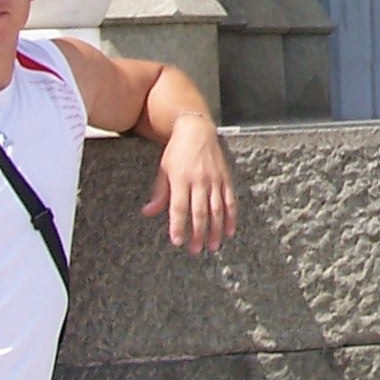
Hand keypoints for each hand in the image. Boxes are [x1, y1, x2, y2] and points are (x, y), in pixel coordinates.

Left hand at [142, 115, 235, 253]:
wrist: (197, 129)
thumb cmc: (177, 151)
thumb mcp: (163, 169)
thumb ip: (159, 193)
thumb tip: (148, 212)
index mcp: (181, 178)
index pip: (179, 207)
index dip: (178, 225)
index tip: (178, 241)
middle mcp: (199, 179)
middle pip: (200, 211)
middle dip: (198, 233)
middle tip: (196, 250)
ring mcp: (214, 179)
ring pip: (217, 208)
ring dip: (216, 229)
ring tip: (214, 246)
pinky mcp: (225, 178)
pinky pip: (230, 200)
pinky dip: (231, 216)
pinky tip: (230, 231)